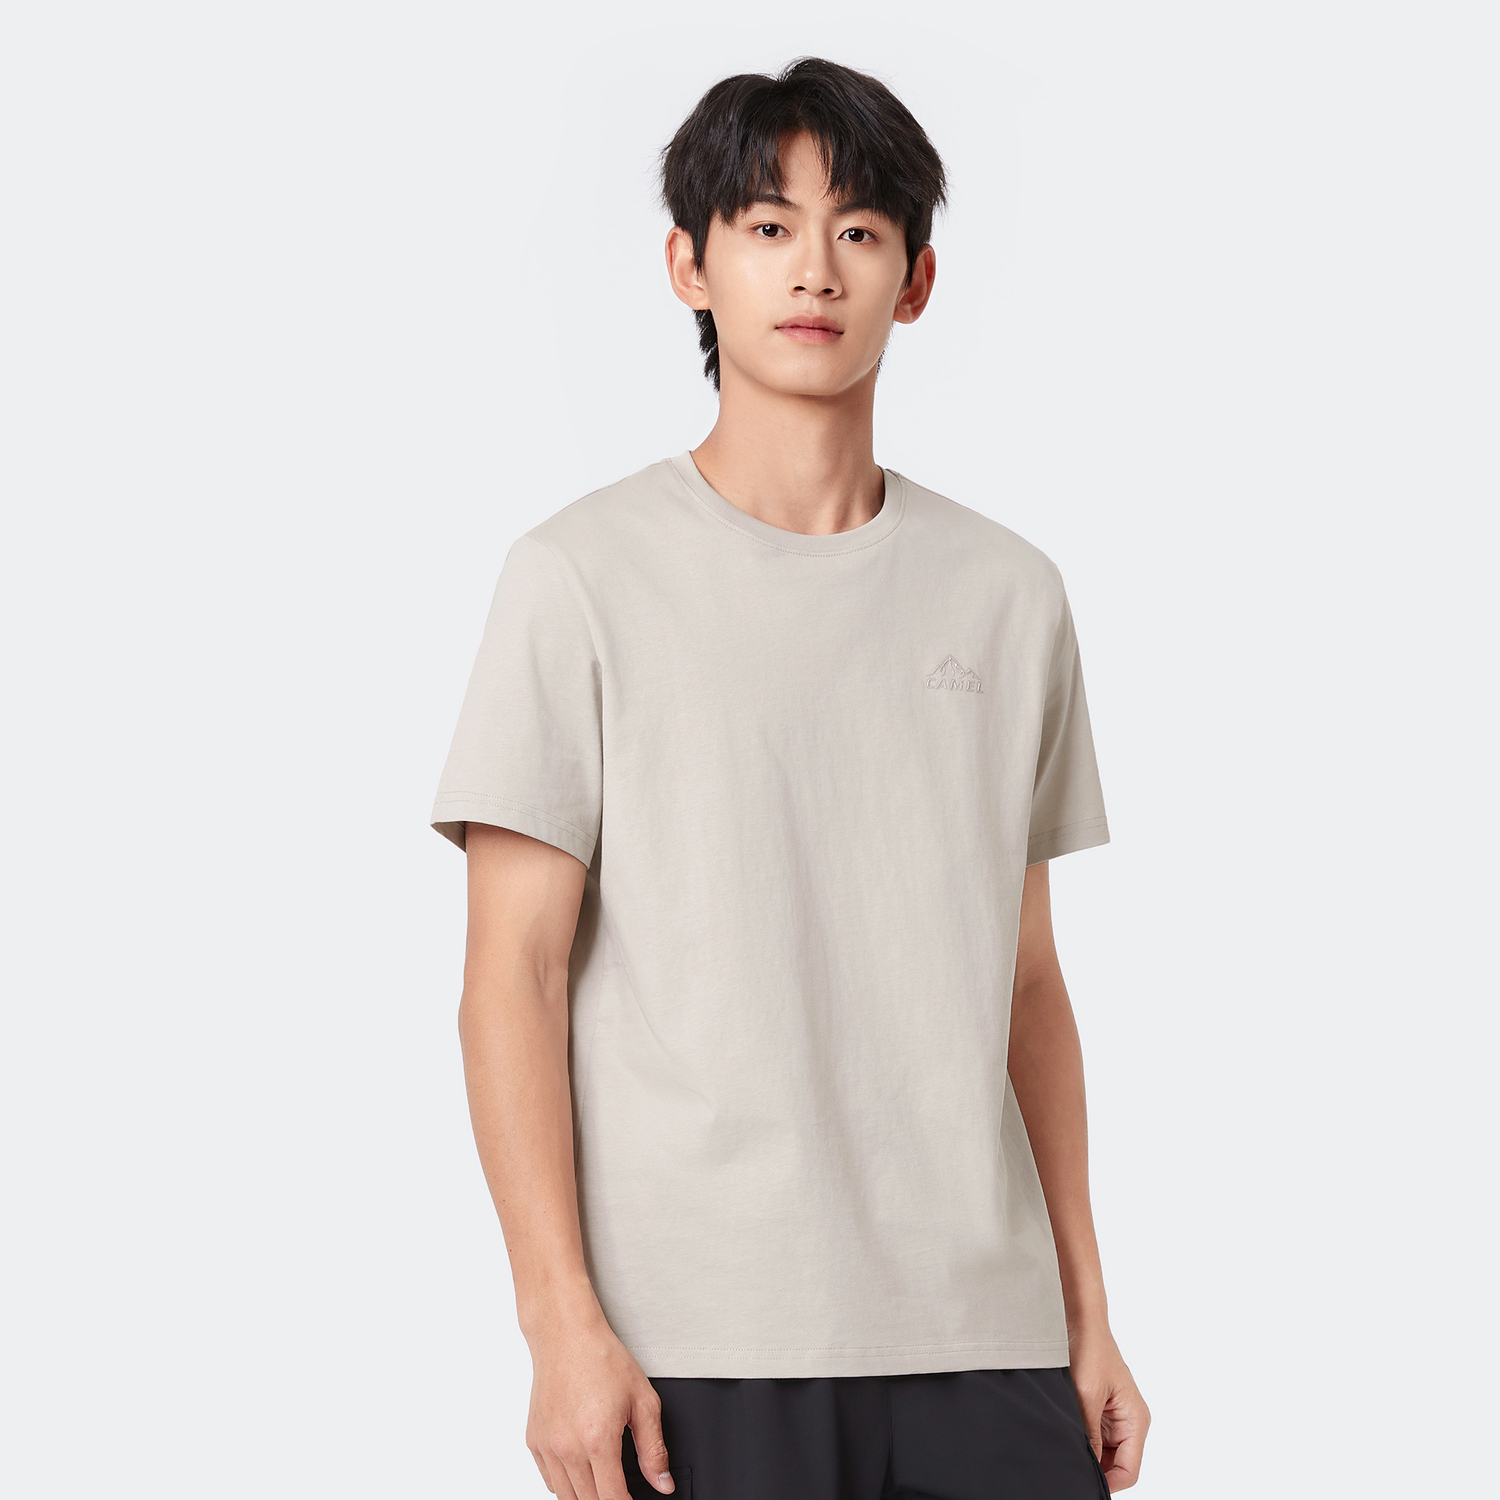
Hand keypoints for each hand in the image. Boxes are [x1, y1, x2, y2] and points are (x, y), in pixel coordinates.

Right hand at [524, 1303, 673, 1499]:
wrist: (566, 1335)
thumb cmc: (603, 1359)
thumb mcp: (643, 1400)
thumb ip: (653, 1448)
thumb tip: (662, 1483)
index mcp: (597, 1440)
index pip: (611, 1499)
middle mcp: (568, 1448)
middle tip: (621, 1489)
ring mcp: (547, 1446)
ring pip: (565, 1497)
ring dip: (586, 1496)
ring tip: (602, 1481)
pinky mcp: (534, 1440)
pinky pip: (549, 1480)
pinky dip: (565, 1483)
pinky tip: (580, 1470)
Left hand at [1068, 1324, 1150, 1491]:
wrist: (1080, 1322)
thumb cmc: (1090, 1351)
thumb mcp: (1088, 1397)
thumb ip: (1090, 1435)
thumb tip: (1088, 1466)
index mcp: (1136, 1420)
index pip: (1130, 1471)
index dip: (1109, 1484)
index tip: (1084, 1485)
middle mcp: (1129, 1422)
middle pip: (1117, 1466)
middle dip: (1097, 1470)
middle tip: (1070, 1468)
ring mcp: (1115, 1417)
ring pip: (1105, 1454)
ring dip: (1088, 1454)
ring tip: (1067, 1449)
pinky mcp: (1101, 1411)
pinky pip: (1095, 1437)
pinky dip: (1083, 1441)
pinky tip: (1067, 1437)